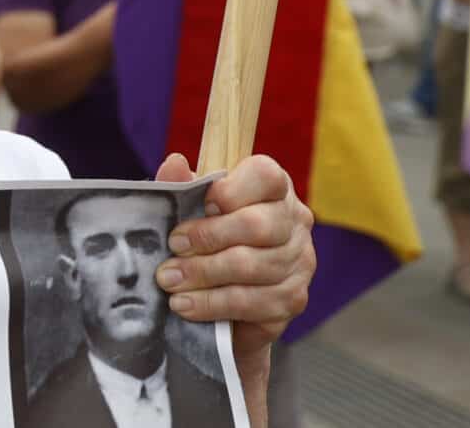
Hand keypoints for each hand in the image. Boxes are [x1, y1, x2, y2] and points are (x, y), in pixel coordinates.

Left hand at [153, 153, 313, 377]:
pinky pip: (254, 303)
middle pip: (258, 226)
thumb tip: (174, 164)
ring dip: (204, 275)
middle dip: (209, 238)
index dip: (232, 191)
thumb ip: (182, 185)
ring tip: (170, 281)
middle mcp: (295, 222)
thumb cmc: (208, 234)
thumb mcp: (192, 204)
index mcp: (274, 187)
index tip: (203, 204)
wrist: (224, 292)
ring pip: (253, 268)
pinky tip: (186, 305)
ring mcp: (300, 262)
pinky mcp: (293, 299)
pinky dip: (214, 305)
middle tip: (174, 247)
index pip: (266, 176)